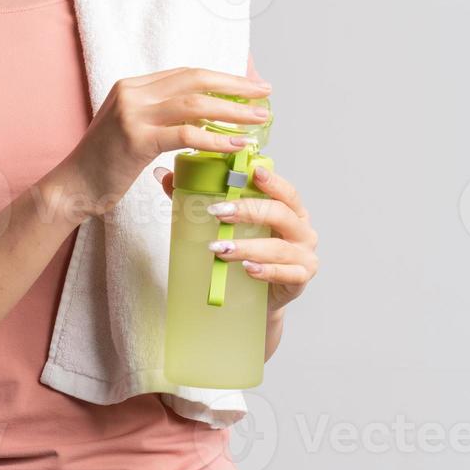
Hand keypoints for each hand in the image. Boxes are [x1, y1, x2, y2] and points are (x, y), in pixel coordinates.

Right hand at [60, 67, 273, 218]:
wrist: (73, 187)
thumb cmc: (105, 165)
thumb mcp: (132, 129)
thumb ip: (161, 116)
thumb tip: (205, 115)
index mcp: (132, 86)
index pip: (185, 73)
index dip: (221, 77)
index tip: (249, 85)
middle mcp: (132, 92)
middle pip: (195, 79)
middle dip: (235, 86)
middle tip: (265, 93)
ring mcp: (132, 113)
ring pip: (195, 103)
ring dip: (233, 110)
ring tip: (260, 119)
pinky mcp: (136, 138)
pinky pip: (187, 134)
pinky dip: (216, 137)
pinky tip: (236, 144)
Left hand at [156, 160, 317, 311]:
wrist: (261, 297)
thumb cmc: (250, 252)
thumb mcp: (231, 225)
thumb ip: (200, 199)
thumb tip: (165, 176)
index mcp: (291, 210)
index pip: (285, 191)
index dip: (271, 181)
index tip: (251, 172)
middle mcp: (302, 230)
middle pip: (280, 213)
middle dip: (248, 211)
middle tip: (218, 213)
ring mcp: (304, 255)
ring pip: (278, 247)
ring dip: (247, 246)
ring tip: (219, 248)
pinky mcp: (301, 279)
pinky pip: (286, 273)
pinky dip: (265, 270)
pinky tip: (247, 268)